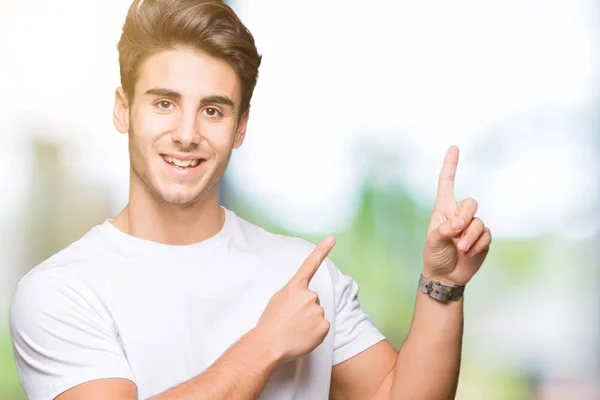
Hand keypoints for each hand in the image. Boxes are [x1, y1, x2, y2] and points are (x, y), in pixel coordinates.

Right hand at [254, 236, 335, 362]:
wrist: (269, 344)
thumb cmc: (270, 323)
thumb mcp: (279, 299)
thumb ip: (294, 294)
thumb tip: (304, 299)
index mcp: (295, 287)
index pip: (310, 264)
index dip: (322, 250)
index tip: (332, 238)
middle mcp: (309, 295)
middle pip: (313, 300)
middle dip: (305, 309)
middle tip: (291, 320)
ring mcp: (318, 310)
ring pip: (317, 314)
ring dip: (309, 321)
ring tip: (294, 329)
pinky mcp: (324, 326)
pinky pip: (322, 327)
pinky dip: (314, 332)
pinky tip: (302, 336)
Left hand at [423, 146, 491, 285]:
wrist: (446, 276)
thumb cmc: (434, 255)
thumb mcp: (433, 243)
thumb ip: (444, 231)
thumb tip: (459, 224)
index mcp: (443, 210)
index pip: (447, 183)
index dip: (450, 166)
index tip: (454, 147)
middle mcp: (458, 214)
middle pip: (471, 203)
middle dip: (465, 218)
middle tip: (455, 233)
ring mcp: (472, 226)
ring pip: (479, 221)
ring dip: (470, 237)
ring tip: (461, 249)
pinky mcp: (483, 238)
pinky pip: (486, 235)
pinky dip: (478, 245)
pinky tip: (469, 253)